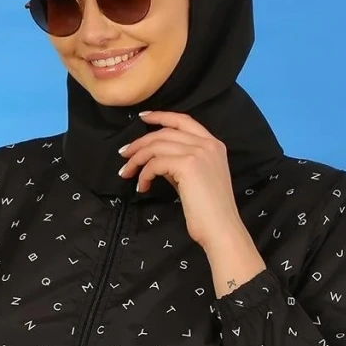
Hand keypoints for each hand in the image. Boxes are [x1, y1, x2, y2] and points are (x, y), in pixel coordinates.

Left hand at [118, 110, 242, 249]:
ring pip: (156, 146)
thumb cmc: (208, 211)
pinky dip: (144, 174)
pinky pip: (155, 163)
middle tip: (124, 155)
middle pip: (165, 133)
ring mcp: (198, 152)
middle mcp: (207, 144)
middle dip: (140, 143)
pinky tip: (143, 187)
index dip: (161, 116)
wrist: (221, 229)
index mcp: (213, 144)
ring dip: (137, 159)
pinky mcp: (187, 165)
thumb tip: (156, 160)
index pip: (183, 120)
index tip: (142, 118)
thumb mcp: (194, 179)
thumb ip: (179, 164)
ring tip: (127, 173)